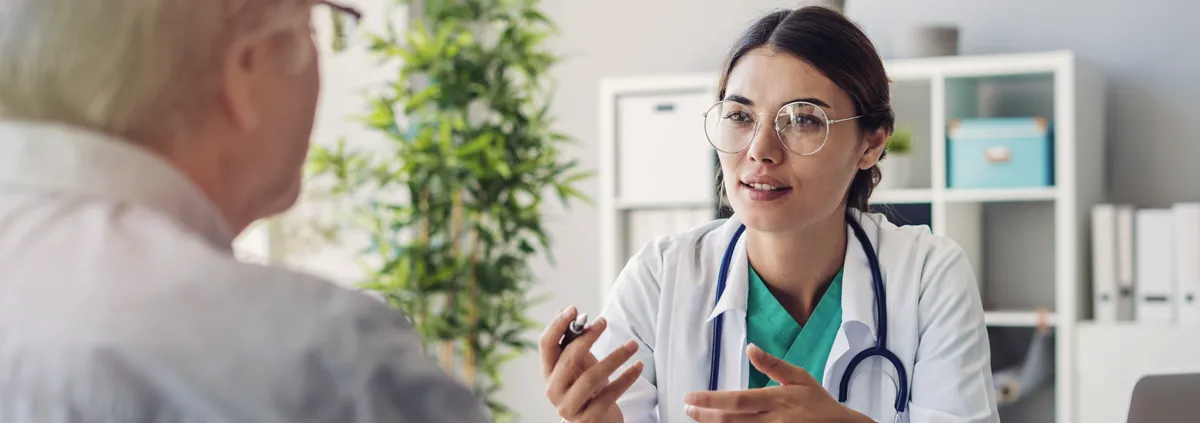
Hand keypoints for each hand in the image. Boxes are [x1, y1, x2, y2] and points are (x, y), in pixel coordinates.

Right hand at [539, 306, 643, 422]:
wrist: (599, 422)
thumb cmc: (589, 390)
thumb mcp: (580, 365)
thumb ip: (572, 342)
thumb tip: (563, 310)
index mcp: (548, 373)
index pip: (546, 346)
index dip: (557, 326)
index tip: (574, 309)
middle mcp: (554, 391)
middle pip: (568, 359)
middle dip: (587, 338)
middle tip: (603, 322)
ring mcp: (569, 408)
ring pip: (590, 378)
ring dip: (614, 357)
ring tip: (633, 345)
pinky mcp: (588, 421)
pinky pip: (609, 395)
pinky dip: (626, 379)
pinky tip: (638, 366)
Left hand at [683, 344, 873, 422]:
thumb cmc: (818, 403)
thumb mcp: (800, 378)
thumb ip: (773, 365)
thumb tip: (751, 348)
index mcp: (776, 400)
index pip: (736, 400)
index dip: (710, 401)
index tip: (690, 398)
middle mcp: (772, 420)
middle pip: (730, 420)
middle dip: (704, 416)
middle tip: (687, 409)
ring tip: (697, 418)